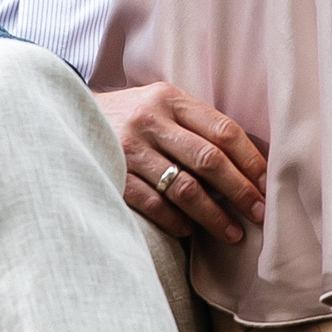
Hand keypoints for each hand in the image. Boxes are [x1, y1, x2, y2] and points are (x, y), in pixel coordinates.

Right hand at [97, 82, 266, 242]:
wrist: (64, 117)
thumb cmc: (129, 117)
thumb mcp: (161, 105)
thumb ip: (196, 125)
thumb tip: (249, 163)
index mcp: (171, 98)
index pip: (223, 130)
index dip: (251, 161)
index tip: (267, 186)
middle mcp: (151, 120)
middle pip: (209, 159)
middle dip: (239, 190)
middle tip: (259, 214)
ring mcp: (129, 149)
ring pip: (183, 187)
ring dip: (212, 215)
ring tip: (232, 233)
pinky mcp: (111, 174)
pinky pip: (152, 204)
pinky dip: (175, 220)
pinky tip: (190, 231)